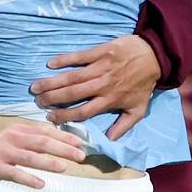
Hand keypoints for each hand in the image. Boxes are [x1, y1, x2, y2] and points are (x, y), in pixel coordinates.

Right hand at [0, 124, 86, 188]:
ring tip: (65, 168)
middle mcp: (11, 138)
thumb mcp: (7, 141)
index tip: (81, 142)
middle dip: (63, 148)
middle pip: (42, 142)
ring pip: (30, 156)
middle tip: (81, 155)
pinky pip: (14, 173)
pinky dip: (28, 178)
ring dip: (49, 162)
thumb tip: (53, 146)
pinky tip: (41, 184)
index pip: (45, 131)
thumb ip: (27, 142)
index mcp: (16, 130)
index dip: (64, 136)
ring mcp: (2, 153)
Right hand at [31, 35, 160, 137]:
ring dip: (52, 82)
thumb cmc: (144, 83)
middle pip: (72, 94)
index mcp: (110, 100)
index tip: (50, 117)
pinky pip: (79, 56)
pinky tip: (50, 64)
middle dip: (52, 98)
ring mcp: (101, 67)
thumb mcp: (138, 109)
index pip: (83, 112)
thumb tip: (110, 140)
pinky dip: (64, 59)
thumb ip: (123, 125)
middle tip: (37, 101)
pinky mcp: (100, 51)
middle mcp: (102, 85)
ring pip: (72, 77)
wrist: (155, 56)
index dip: (65, 116)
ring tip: (36, 86)